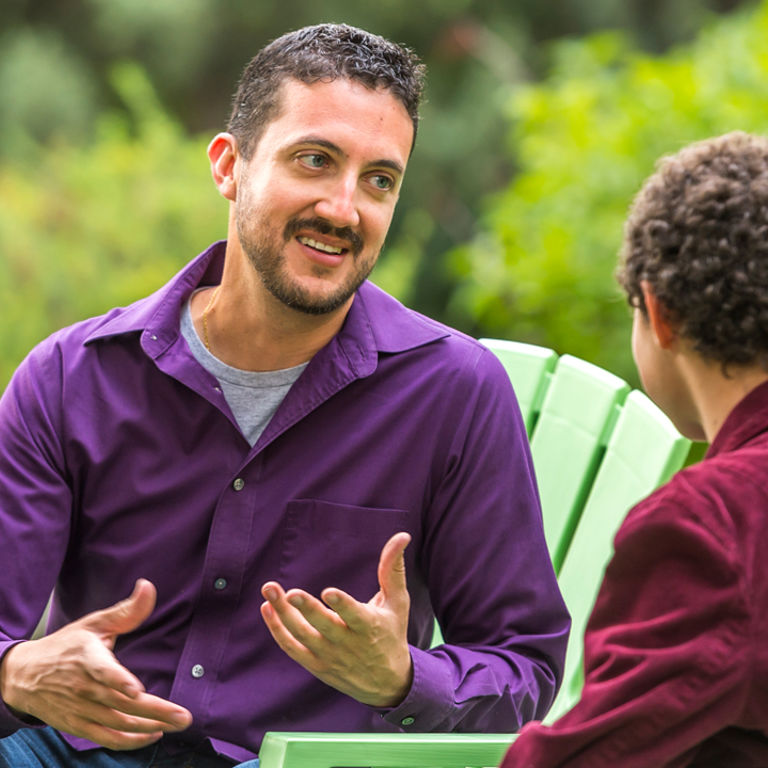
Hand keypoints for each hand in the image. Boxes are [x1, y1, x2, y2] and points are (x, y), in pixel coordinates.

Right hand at [0, 579, 191, 750]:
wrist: (24, 675)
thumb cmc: (67, 645)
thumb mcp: (94, 623)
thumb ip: (126, 610)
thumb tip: (149, 586)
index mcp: (87, 658)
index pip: (102, 671)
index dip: (118, 681)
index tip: (136, 690)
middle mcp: (83, 688)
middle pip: (121, 703)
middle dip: (155, 711)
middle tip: (184, 717)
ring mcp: (80, 710)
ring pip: (118, 723)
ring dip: (149, 727)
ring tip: (177, 725)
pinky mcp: (78, 725)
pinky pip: (106, 738)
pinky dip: (129, 741)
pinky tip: (153, 735)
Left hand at [260, 531, 413, 706]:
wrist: (387, 683)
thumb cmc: (392, 633)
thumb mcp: (398, 602)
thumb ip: (393, 569)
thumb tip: (402, 535)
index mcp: (369, 626)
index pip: (354, 615)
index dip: (341, 604)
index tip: (328, 592)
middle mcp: (347, 643)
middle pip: (323, 626)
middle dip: (306, 609)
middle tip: (289, 592)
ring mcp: (329, 656)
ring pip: (302, 636)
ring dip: (283, 614)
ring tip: (269, 590)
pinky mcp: (315, 665)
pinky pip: (292, 648)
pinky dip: (278, 630)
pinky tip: (268, 607)